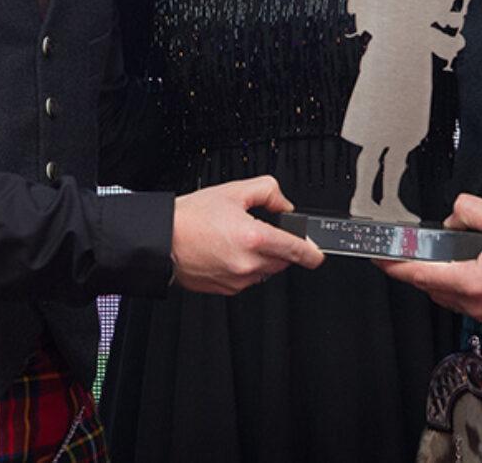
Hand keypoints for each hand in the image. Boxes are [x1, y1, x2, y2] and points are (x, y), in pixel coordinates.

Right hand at [170, 175, 323, 294]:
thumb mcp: (234, 191)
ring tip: (238, 239)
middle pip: (282, 261)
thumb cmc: (191, 217)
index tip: (318, 254)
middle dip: (280, 247)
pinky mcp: (226, 289)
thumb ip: (268, 191)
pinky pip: (248, 279)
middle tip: (260, 231)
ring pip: (265, 271)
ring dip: (263, 258)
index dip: (311, 252)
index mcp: (253, 238)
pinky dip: (246, 267)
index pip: (295, 250)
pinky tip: (228, 251)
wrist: (163, 240)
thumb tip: (284, 204)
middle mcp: (248, 264)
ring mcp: (237, 280)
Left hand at [378, 193, 481, 323]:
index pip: (421, 275)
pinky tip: (465, 267)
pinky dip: (456, 284)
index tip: (379, 258)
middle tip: (408, 251)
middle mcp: (476, 303)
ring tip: (439, 256)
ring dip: (438, 277)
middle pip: (430, 286)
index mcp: (473, 282)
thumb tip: (454, 215)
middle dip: (417, 268)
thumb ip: (469, 210)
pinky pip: (464, 300)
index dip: (395, 266)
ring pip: (446, 296)